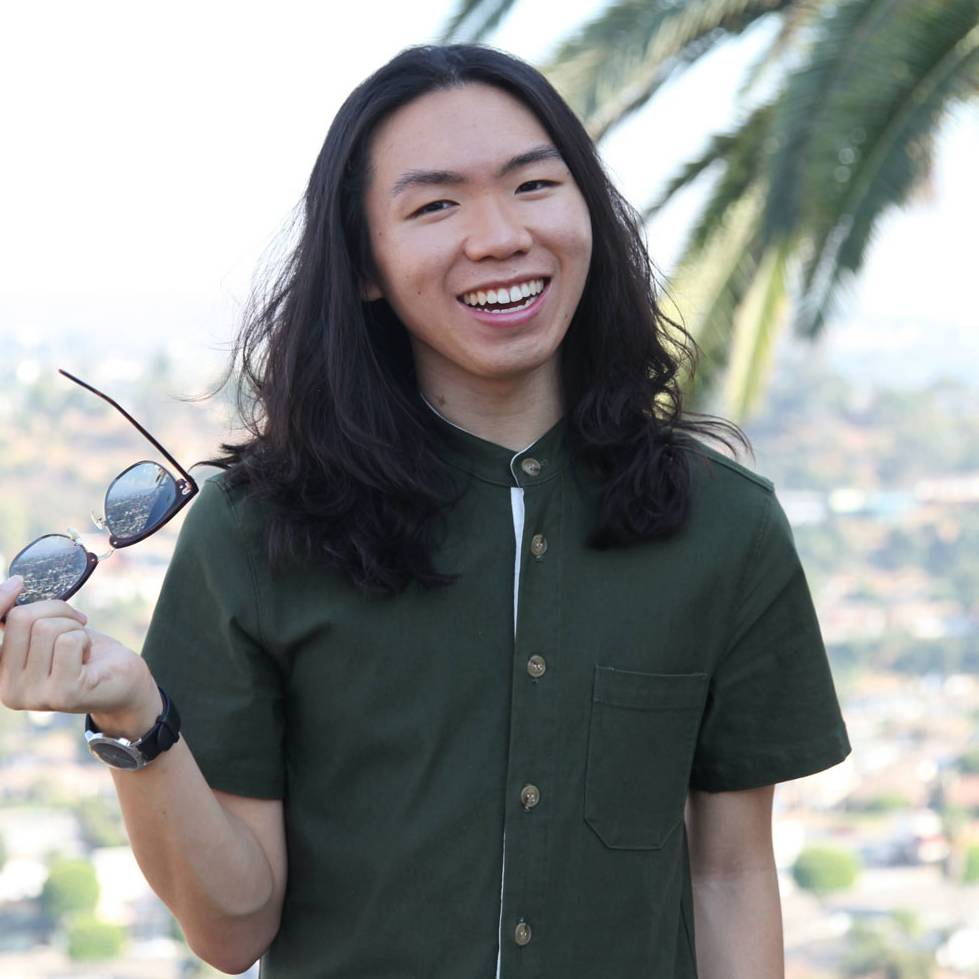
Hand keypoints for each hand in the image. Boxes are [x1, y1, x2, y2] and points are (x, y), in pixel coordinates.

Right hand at [0, 575, 159, 735]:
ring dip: (74, 627)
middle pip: (22, 619)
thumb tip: (11, 586)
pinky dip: (85, 639)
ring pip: (46, 628)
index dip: (0, 601)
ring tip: (82, 646)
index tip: (18, 583)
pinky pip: (69, 641)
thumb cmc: (85, 653)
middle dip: (57, 610)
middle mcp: (8, 690)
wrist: (123, 682)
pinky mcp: (63, 694)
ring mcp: (34, 696)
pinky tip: (88, 657)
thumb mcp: (48, 635)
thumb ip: (24, 623)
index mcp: (1, 674)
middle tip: (76, 624)